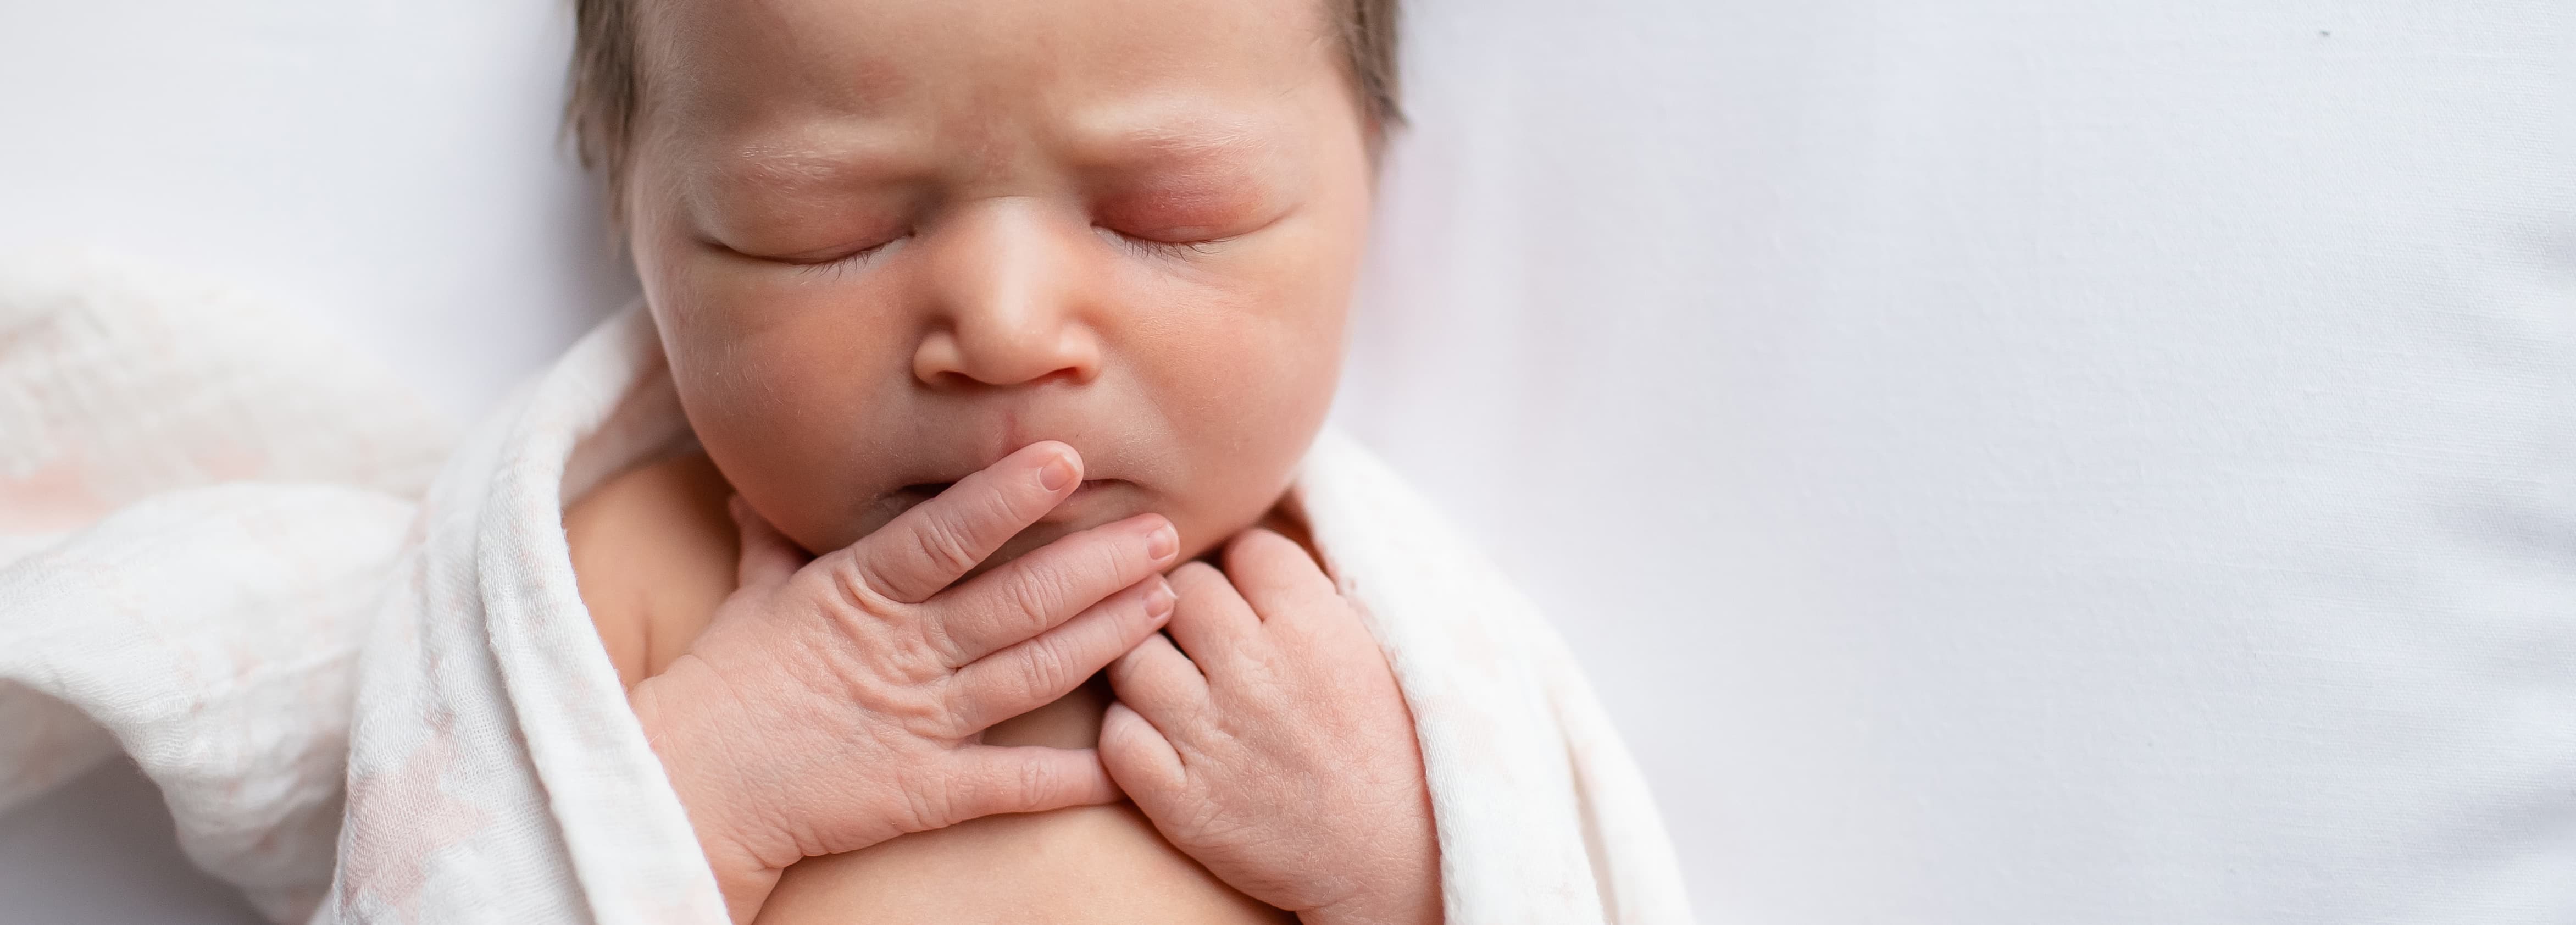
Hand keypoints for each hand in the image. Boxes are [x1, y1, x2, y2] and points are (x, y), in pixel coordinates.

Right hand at [626, 442, 1181, 923]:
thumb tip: (765, 483)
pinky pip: (1012, 784)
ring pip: (1031, 674)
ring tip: (1165, 601)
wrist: (685, 789)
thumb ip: (779, 538)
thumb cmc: (721, 685)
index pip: (942, 536)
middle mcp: (901, 653)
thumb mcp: (753, 597)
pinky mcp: (926, 792)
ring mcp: (918, 723)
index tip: (1068, 459)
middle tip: (1167, 533)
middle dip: (1098, 565)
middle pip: (1015, 601)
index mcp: (859, 593)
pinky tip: (1127, 754)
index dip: (1006, 498)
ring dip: (1105, 638)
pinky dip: (1073, 775)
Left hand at [1100, 529, 1440, 924]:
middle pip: (1181, 591)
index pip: (1246, 549)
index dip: (1245, 571)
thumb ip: (1312, 598)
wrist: (1395, 859)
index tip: (1252, 600)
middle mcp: (1257, 672)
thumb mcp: (1372, 652)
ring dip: (1147, 668)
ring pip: (1131, 658)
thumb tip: (1252, 548)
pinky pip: (1116, 737)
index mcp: (1314, 626)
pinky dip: (1129, 735)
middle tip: (1206, 643)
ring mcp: (1214, 737)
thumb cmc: (1389, 752)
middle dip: (1190, 610)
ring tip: (1176, 689)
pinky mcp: (1182, 802)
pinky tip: (1160, 741)